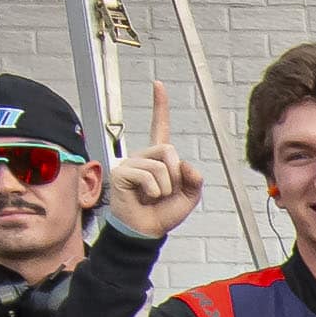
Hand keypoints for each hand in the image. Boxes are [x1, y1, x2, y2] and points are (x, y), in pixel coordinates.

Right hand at [106, 82, 202, 239]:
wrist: (146, 232)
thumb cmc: (163, 213)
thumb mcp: (190, 195)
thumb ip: (194, 178)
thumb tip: (184, 165)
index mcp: (158, 158)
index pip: (159, 127)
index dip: (160, 106)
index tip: (158, 84)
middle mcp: (142, 156)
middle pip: (169, 150)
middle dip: (175, 175)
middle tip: (164, 192)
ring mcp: (130, 164)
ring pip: (161, 165)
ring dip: (166, 187)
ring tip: (153, 198)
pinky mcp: (121, 173)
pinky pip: (148, 176)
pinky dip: (154, 192)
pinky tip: (144, 198)